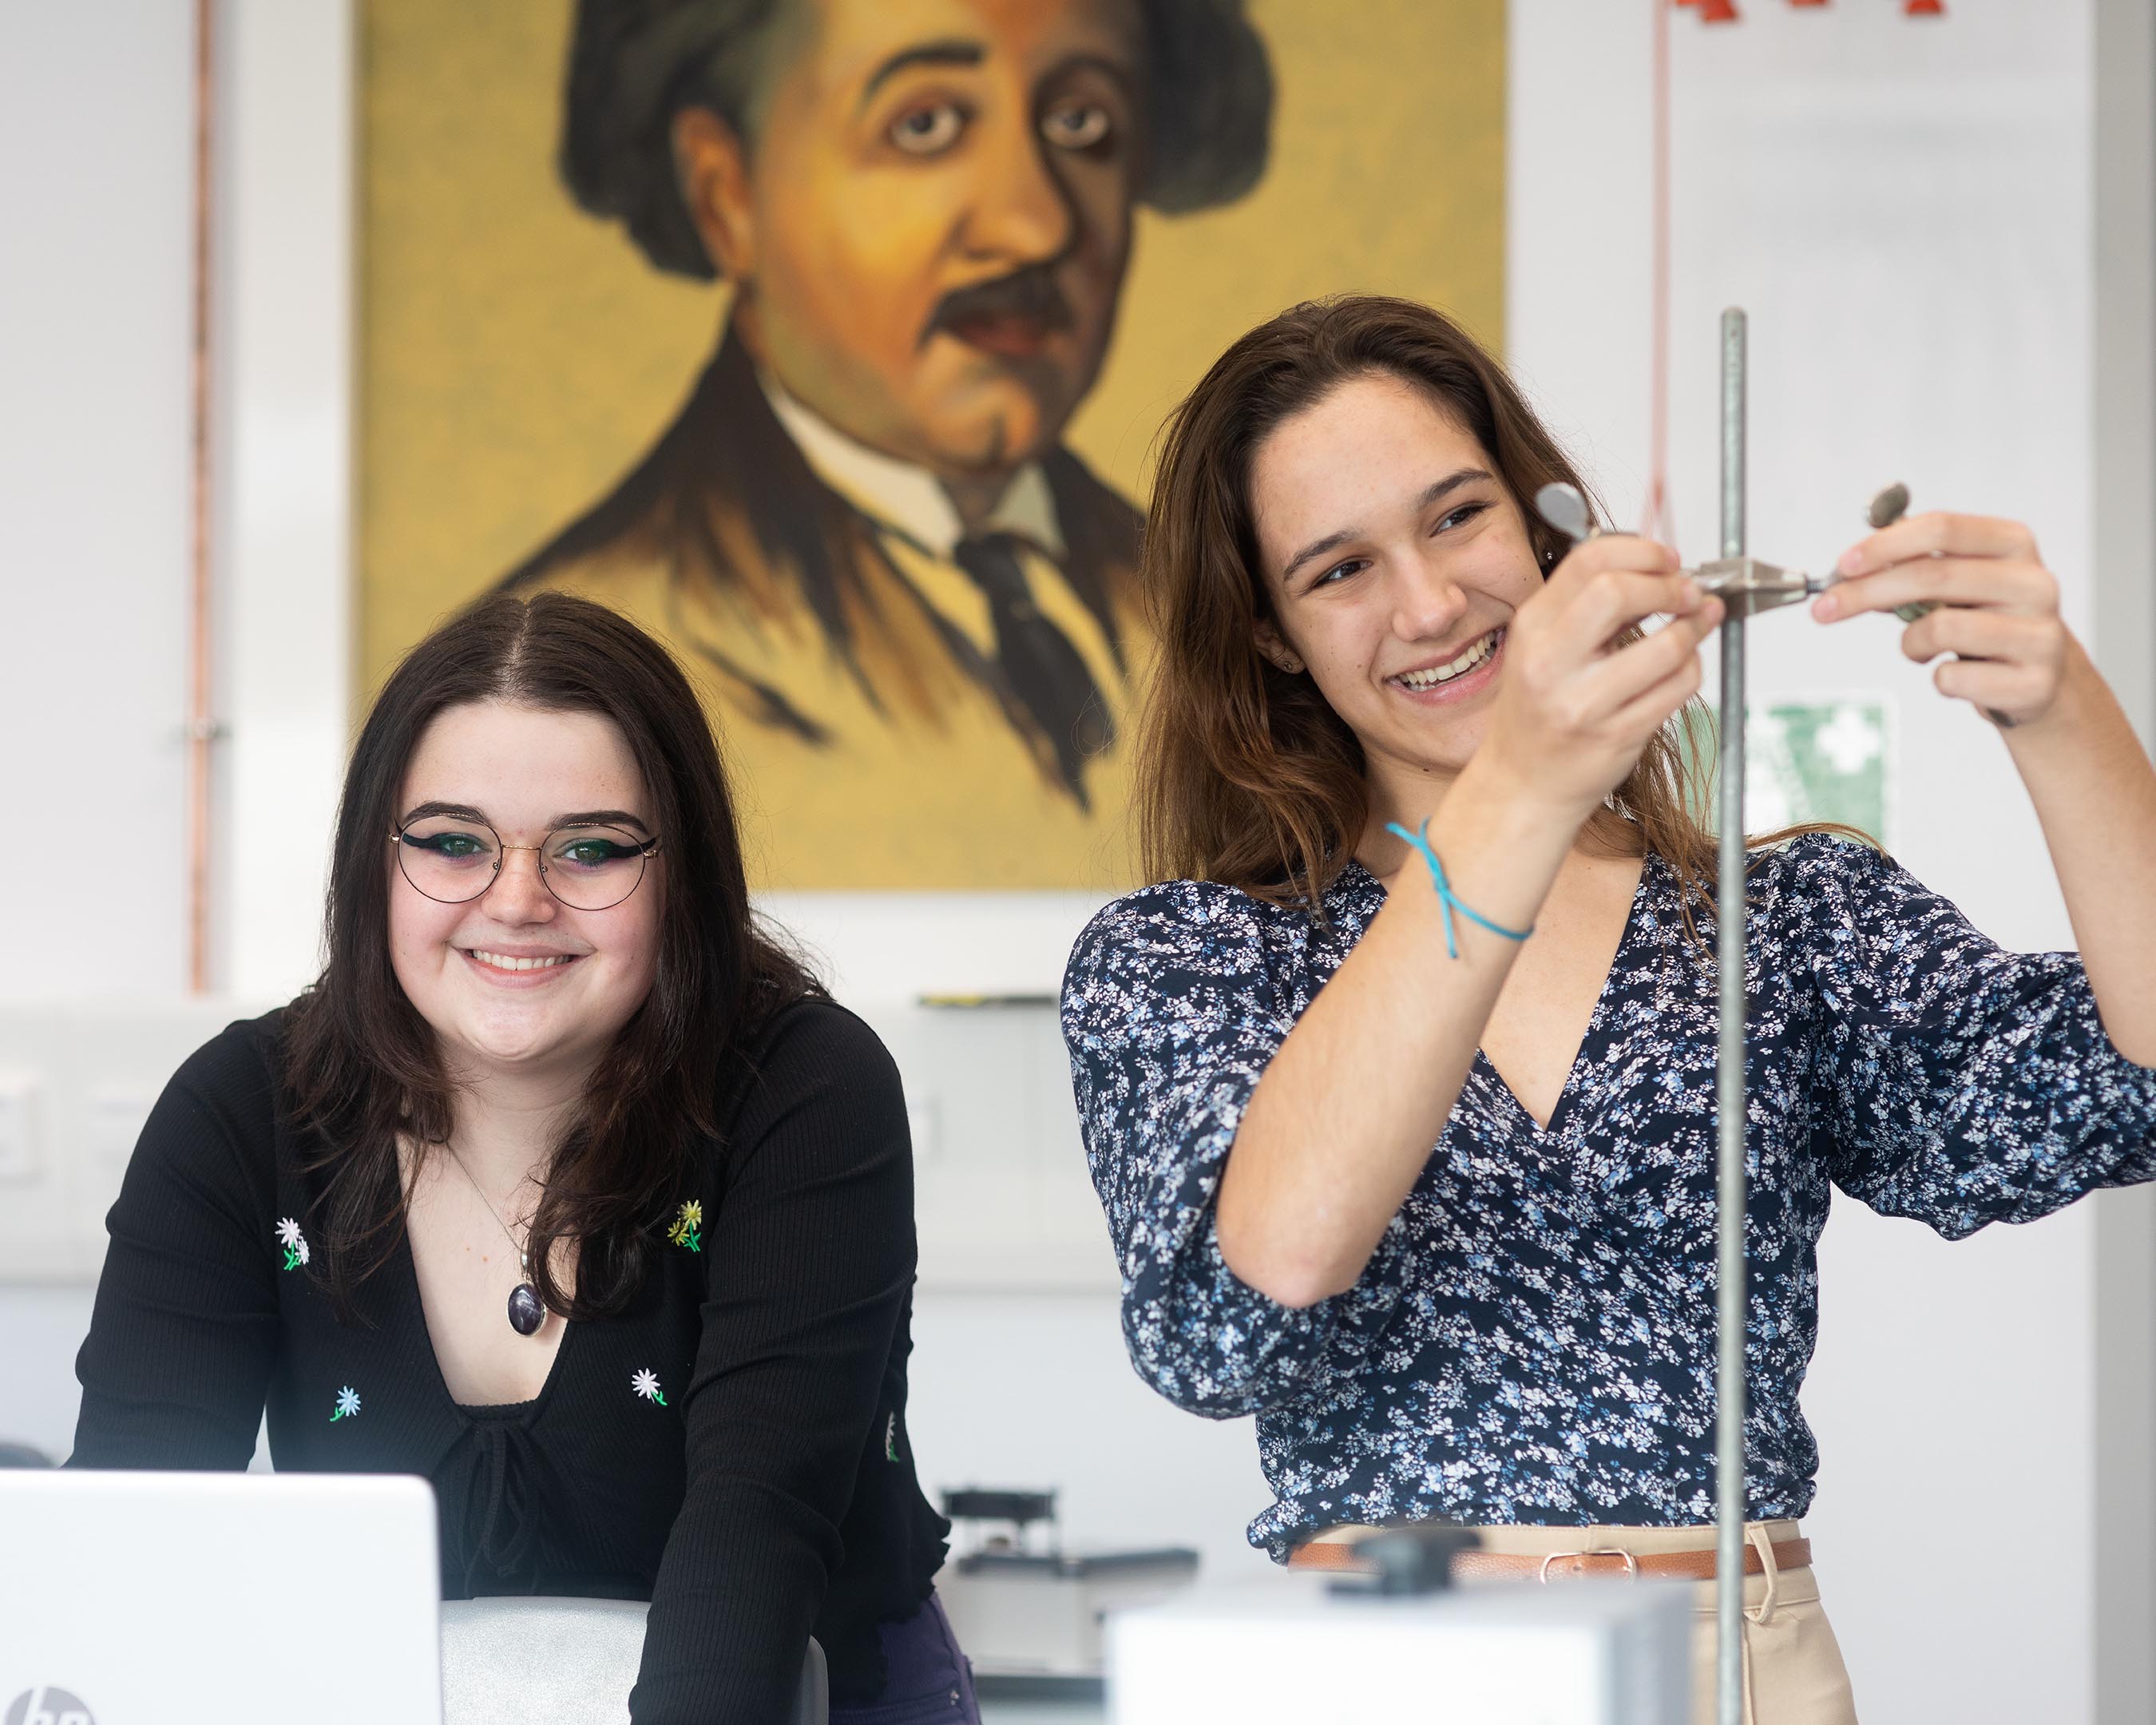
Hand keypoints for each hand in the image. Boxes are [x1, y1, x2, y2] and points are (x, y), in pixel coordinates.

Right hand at [1476, 533, 1722, 820]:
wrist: (1523, 785)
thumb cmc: (1539, 712)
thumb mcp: (1545, 648)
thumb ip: (1590, 607)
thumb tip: (1659, 570)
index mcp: (1532, 628)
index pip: (1589, 560)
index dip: (1643, 551)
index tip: (1669, 560)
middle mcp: (1549, 662)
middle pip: (1618, 591)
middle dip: (1669, 585)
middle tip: (1689, 592)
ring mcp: (1582, 703)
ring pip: (1664, 646)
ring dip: (1694, 629)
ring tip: (1695, 626)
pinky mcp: (1615, 736)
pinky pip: (1677, 688)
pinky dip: (1692, 668)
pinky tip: (1682, 667)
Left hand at [1816, 511, 2067, 727]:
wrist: (2041, 677)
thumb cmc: (1986, 621)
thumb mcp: (1958, 582)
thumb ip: (1913, 564)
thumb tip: (1851, 565)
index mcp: (2013, 545)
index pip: (1942, 529)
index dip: (1886, 544)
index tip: (1843, 565)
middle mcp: (2034, 583)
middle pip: (1932, 575)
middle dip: (1867, 592)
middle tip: (1824, 609)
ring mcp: (2040, 634)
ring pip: (1941, 628)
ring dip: (1910, 642)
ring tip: (1920, 647)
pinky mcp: (2033, 682)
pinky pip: (1953, 678)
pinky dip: (1938, 678)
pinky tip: (1955, 675)